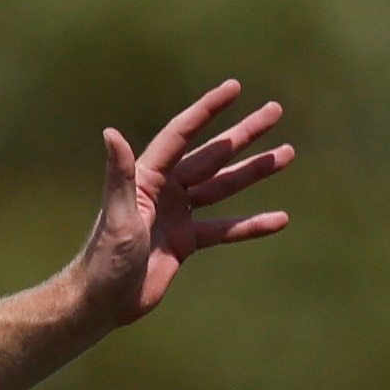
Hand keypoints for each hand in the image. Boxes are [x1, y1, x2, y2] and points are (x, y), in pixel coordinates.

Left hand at [71, 79, 293, 325]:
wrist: (102, 302)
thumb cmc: (103, 258)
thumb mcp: (116, 215)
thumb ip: (120, 175)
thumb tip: (111, 132)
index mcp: (146, 177)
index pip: (182, 134)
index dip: (208, 110)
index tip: (234, 88)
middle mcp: (164, 190)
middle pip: (211, 155)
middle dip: (244, 134)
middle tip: (275, 111)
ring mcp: (177, 214)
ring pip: (223, 186)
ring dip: (254, 171)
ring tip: (288, 153)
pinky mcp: (186, 241)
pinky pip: (224, 228)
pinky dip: (251, 224)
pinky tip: (280, 218)